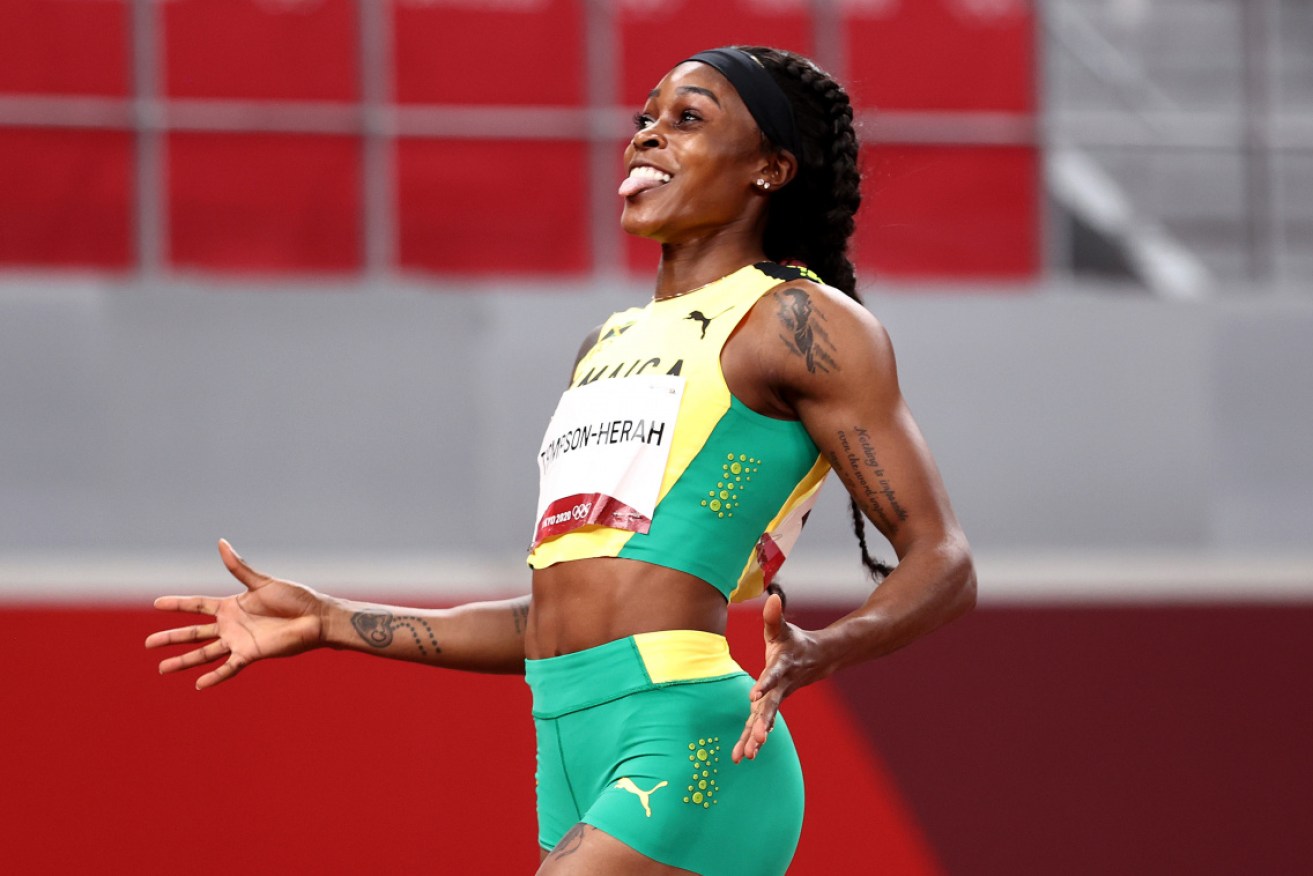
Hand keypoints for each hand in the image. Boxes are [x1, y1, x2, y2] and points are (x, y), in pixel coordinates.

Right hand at [145, 539, 326, 689]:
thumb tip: (220, 542)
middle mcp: (231, 625)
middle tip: (148, 644)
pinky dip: (214, 676)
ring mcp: (239, 641)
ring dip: (184, 661)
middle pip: (194, 632)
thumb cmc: (294, 598)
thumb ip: (238, 568)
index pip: (197, 605)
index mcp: (231, 605)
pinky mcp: (251, 654)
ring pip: (204, 653)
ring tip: (162, 669)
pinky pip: (228, 668)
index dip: (177, 604)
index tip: (156, 604)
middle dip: (171, 638)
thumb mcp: (262, 582)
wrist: (315, 617)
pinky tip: (198, 685)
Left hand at [732, 592, 830, 762]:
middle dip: (763, 724)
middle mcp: (781, 687)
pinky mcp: (772, 706)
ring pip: (766, 721)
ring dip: (756, 738)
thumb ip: (774, 616)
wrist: (817, 660)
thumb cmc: (794, 642)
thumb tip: (772, 596)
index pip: (773, 676)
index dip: (764, 684)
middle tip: (757, 741)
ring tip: (747, 756)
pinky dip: (752, 739)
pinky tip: (741, 755)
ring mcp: (777, 699)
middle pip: (771, 707)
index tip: (754, 696)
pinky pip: (761, 724)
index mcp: (782, 666)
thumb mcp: (783, 629)